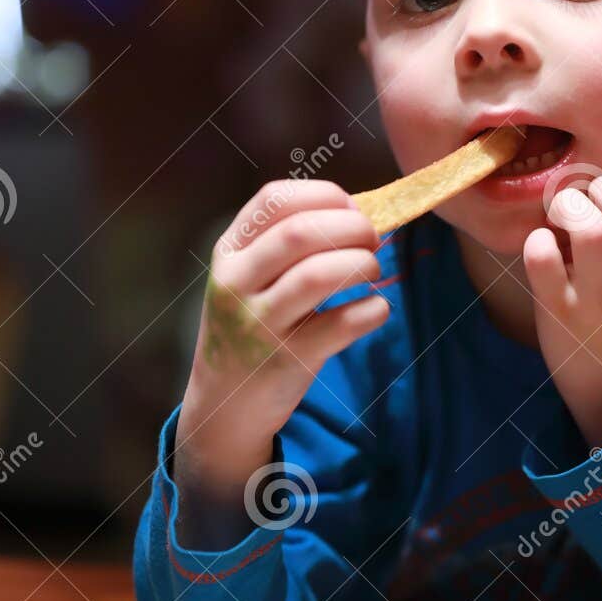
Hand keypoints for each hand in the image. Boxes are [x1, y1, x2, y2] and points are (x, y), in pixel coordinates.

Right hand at [173, 179, 386, 541]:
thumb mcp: (248, 279)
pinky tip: (377, 308)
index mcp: (229, 253)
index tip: (352, 208)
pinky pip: (341, 324)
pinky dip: (372, 310)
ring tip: (373, 270)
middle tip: (374, 239)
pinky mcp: (288, 360)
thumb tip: (360, 212)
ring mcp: (259, 324)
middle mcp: (236, 284)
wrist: (224, 405)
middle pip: (300, 233)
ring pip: (318, 275)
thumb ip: (286, 245)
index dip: (324, 195)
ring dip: (362, 264)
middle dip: (351, 226)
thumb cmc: (251, 328)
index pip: (275, 200)